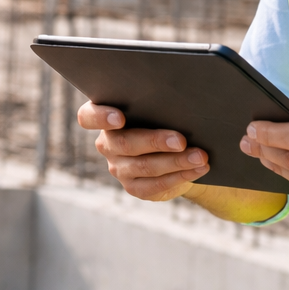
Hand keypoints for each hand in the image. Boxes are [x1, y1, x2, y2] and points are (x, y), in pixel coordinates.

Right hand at [78, 102, 208, 200]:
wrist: (174, 149)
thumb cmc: (163, 117)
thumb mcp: (157, 108)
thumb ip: (157, 104)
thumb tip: (181, 102)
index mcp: (105, 117)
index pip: (88, 117)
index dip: (101, 117)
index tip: (120, 117)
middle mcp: (107, 144)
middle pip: (125, 143)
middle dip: (156, 141)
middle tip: (181, 140)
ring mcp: (118, 168)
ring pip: (145, 166)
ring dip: (176, 161)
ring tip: (200, 156)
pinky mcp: (134, 187)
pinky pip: (155, 185)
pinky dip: (179, 176)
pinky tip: (197, 169)